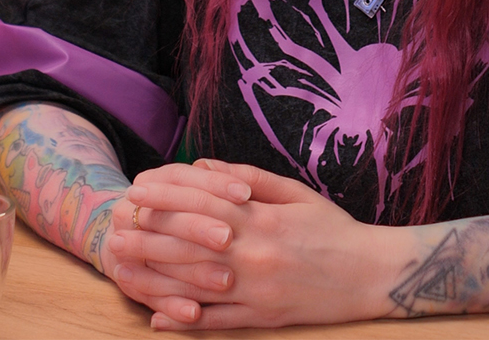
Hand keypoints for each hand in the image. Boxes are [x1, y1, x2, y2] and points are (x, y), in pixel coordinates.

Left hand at [109, 159, 407, 329]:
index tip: (137, 192)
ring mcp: (257, 288)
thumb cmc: (333, 228)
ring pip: (195, 284)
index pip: (203, 203)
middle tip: (116, 232)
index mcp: (262, 217)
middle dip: (148, 237)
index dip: (166, 197)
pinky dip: (185, 322)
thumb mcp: (295, 192)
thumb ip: (248, 177)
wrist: (372, 272)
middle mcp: (254, 252)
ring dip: (155, 279)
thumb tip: (203, 165)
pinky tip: (157, 319)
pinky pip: (218, 322)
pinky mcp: (264, 316)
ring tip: (124, 271)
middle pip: (189, 244)